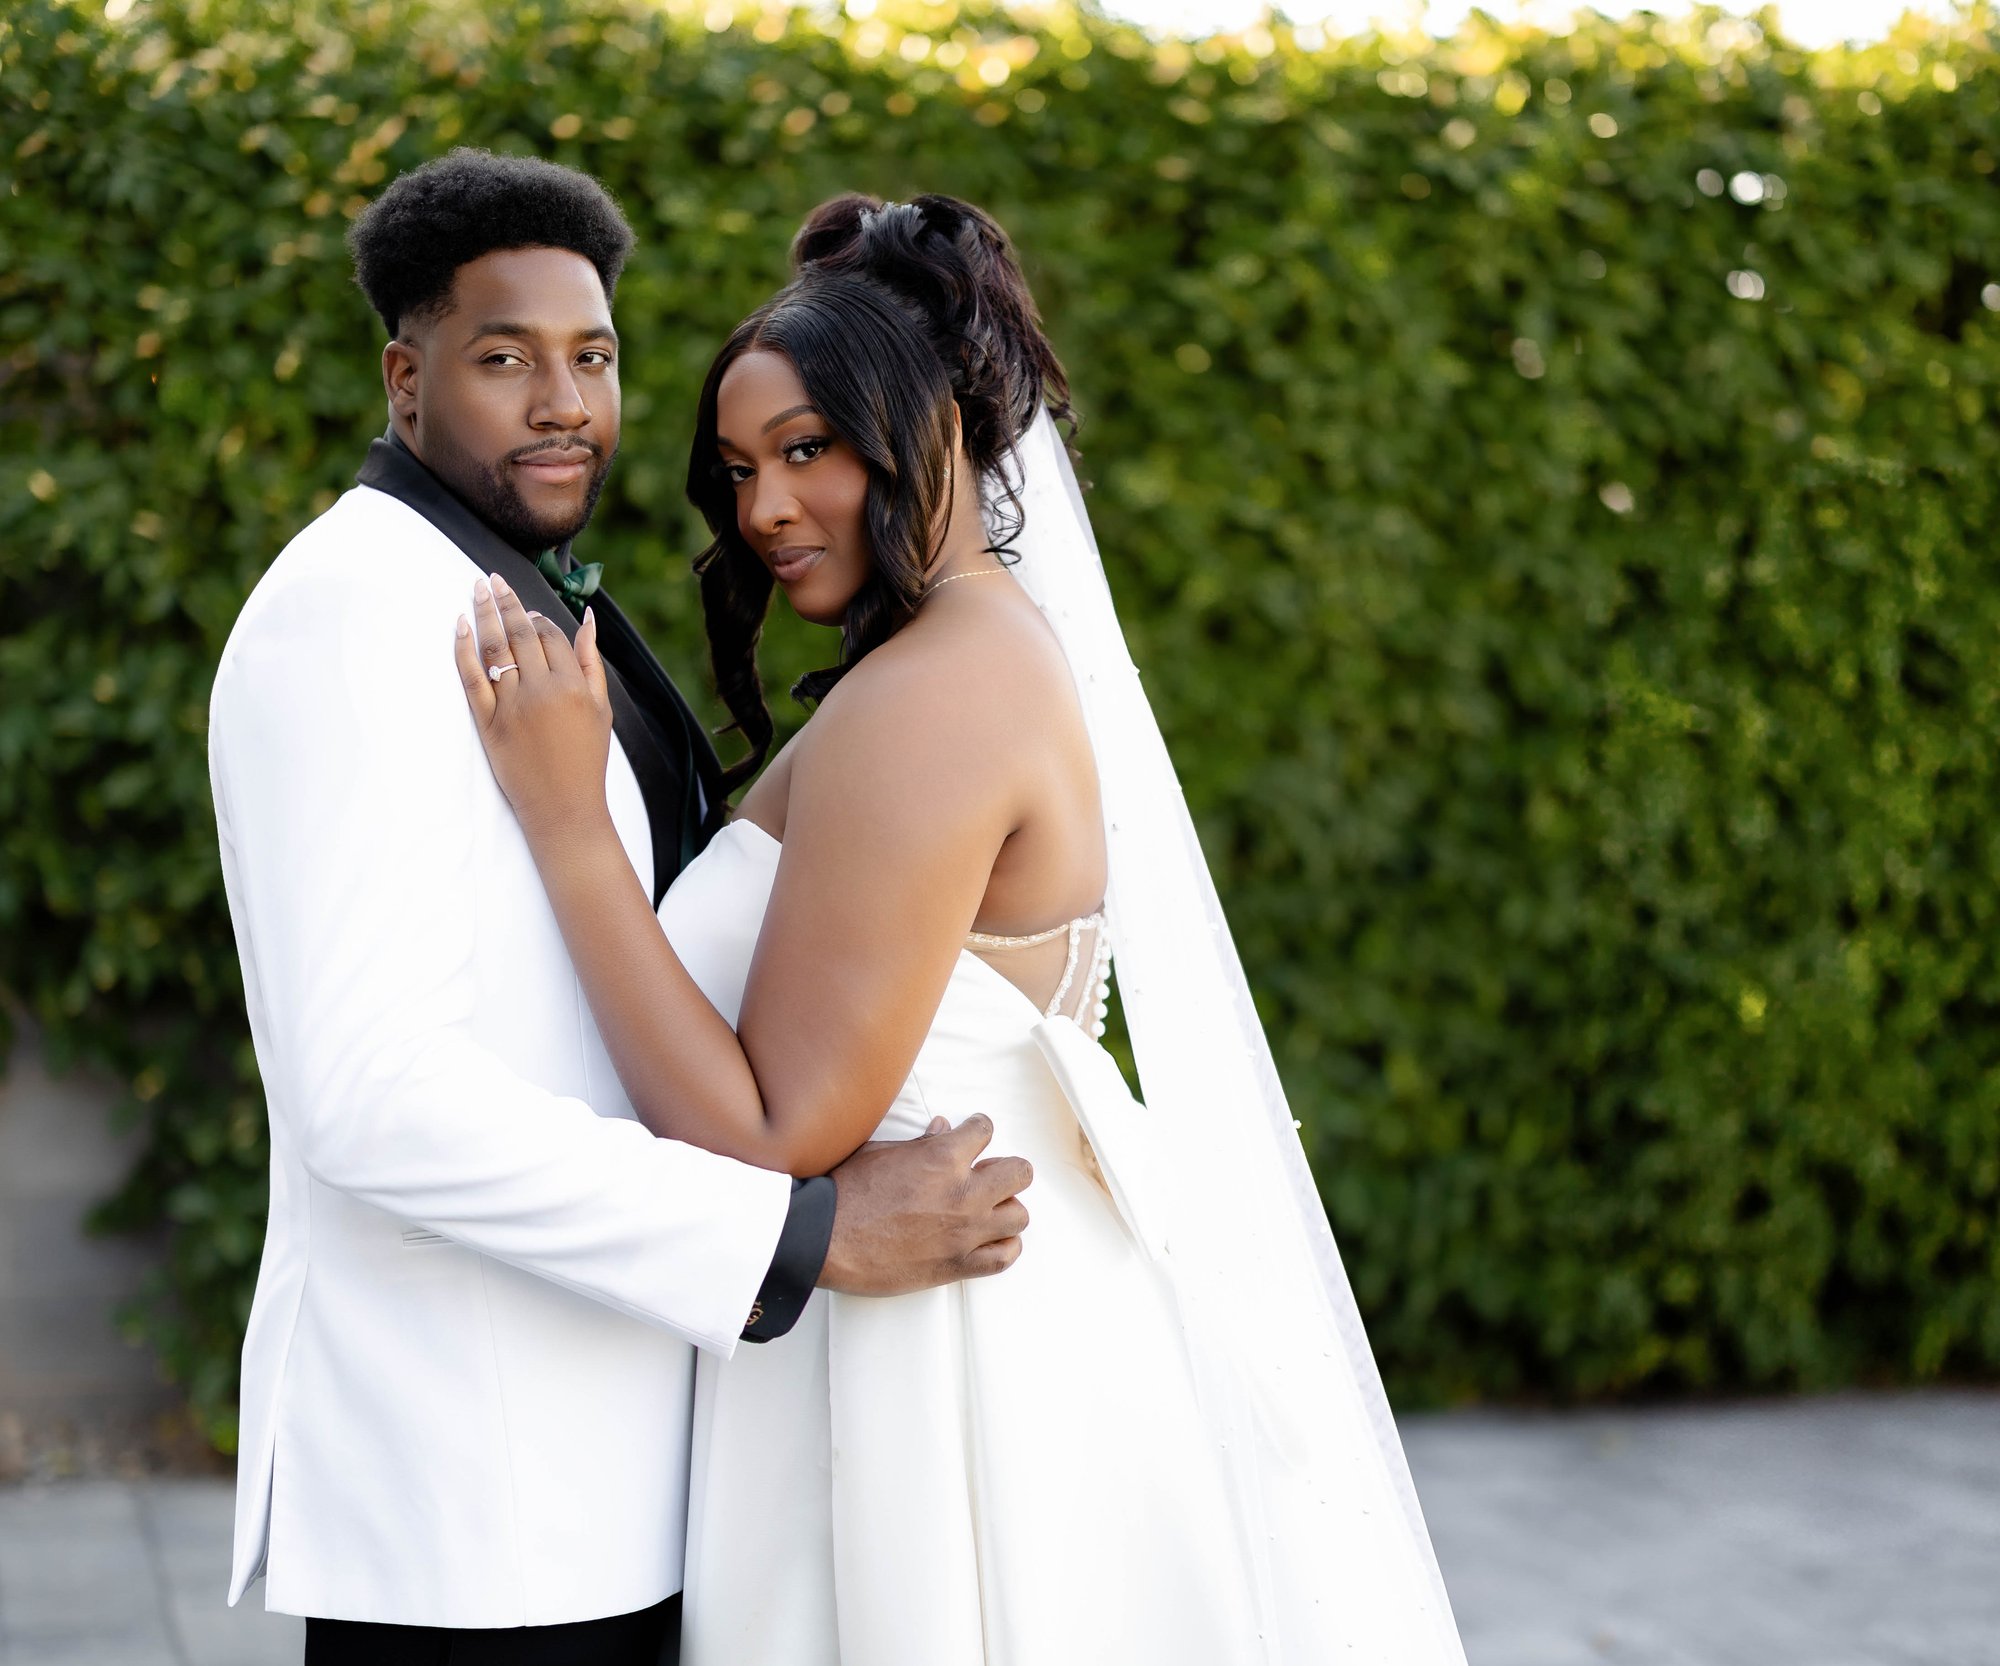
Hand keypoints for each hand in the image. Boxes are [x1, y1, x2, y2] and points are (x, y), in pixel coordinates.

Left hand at [454, 574, 612, 840]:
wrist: (563, 807)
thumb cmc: (587, 759)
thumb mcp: (601, 708)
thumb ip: (591, 662)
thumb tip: (588, 618)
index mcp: (572, 685)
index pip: (550, 636)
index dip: (537, 618)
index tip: (526, 608)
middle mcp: (541, 690)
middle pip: (519, 634)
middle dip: (506, 601)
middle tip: (492, 578)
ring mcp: (511, 705)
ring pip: (494, 648)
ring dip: (483, 613)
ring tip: (477, 589)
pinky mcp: (487, 722)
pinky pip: (471, 677)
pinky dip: (463, 648)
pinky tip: (460, 625)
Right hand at [819, 1114, 1032, 1294]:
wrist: (823, 1238)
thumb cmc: (846, 1191)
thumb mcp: (882, 1152)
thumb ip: (920, 1143)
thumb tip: (942, 1127)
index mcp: (943, 1157)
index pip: (986, 1131)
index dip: (978, 1130)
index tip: (973, 1135)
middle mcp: (962, 1193)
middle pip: (1019, 1173)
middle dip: (1006, 1169)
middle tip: (986, 1173)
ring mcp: (963, 1232)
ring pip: (1019, 1215)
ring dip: (1006, 1208)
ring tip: (989, 1208)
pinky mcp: (956, 1265)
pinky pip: (1004, 1257)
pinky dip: (1004, 1246)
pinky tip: (992, 1238)